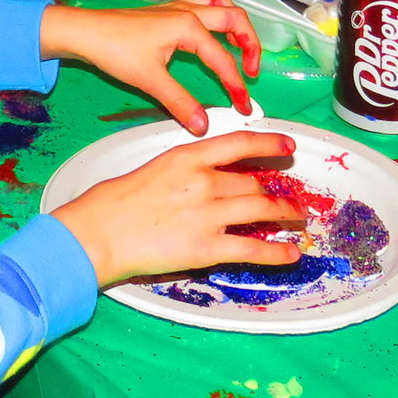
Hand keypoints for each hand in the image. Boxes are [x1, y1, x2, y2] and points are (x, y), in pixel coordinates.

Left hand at [40, 0, 260, 131]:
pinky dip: (217, 12)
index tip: (242, 105)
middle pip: (235, 18)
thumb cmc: (115, 50)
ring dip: (236, 20)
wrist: (86, 31)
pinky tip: (212, 31)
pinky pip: (204, 2)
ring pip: (220, 2)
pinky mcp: (169, 10)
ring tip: (240, 44)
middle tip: (252, 70)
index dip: (236, 85)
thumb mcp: (150, 80)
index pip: (223, 59)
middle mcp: (189, 12)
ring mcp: (179, 7)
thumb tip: (203, 125)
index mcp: (188, 27)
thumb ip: (180, 102)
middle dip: (250, 43)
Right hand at [50, 128, 304, 285]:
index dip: (269, 144)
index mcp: (187, 157)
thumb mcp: (152, 169)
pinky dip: (278, 252)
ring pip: (262, 210)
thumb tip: (207, 180)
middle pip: (254, 183)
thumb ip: (185, 171)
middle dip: (275, 191)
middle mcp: (204, 181)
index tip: (288, 145)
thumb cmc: (113, 202)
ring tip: (297, 219)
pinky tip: (291, 253)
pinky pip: (254, 249)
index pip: (240, 143)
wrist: (99, 233)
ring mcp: (209, 214)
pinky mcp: (209, 247)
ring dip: (285, 214)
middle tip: (288, 199)